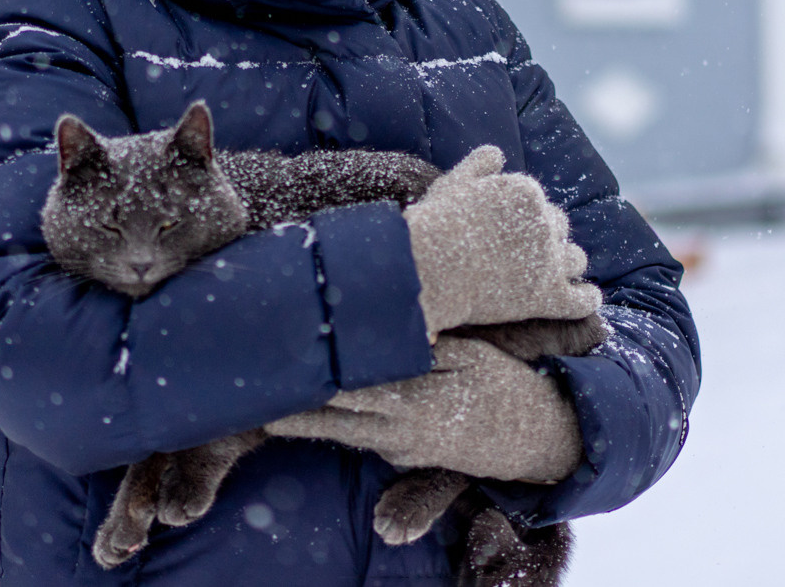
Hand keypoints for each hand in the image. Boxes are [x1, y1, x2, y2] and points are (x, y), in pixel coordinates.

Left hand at [265, 337, 583, 482]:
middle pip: (332, 420)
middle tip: (250, 397)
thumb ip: (425, 346)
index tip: (281, 363)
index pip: (350, 387)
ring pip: (342, 433)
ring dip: (305, 420)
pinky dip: (337, 424)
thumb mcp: (471, 356)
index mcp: (415, 401)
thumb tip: (392, 330)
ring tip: (265, 407)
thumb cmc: (503, 384)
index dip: (313, 376)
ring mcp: (399, 448)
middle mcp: (400, 431)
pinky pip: (364, 437)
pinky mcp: (403, 455)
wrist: (534, 438)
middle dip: (290, 410)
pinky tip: (314, 411)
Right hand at [406, 146, 601, 335]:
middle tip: (528, 252)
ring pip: (576, 260)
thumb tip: (499, 154)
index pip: (538, 203)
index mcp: (526, 192)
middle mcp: (546, 223)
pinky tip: (587, 298)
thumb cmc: (438, 223)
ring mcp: (551, 261)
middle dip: (548, 237)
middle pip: (560, 227)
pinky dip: (587, 298)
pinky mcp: (550, 297)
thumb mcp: (455, 182)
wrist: (431, 267)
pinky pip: (583, 299)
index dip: (525, 217)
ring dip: (567, 264)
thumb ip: (480, 164)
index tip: (510, 229)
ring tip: (557, 273)